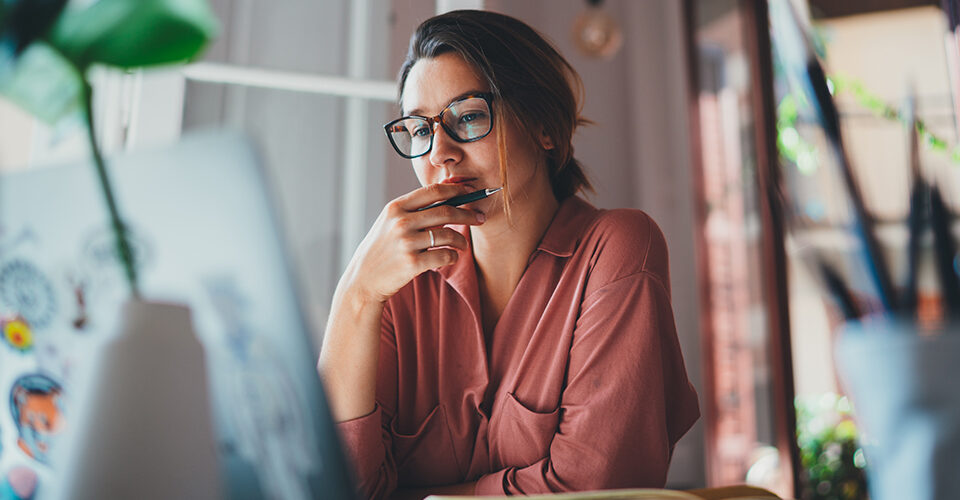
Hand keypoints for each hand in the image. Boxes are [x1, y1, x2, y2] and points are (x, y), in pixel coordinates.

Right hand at [343, 183, 485, 303]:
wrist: (363, 279)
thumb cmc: (381, 249)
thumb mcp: (390, 222)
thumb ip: (413, 209)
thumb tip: (447, 194)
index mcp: (396, 207)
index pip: (433, 191)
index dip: (456, 189)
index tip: (471, 191)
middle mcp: (401, 222)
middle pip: (446, 211)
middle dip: (468, 214)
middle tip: (480, 218)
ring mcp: (406, 243)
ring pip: (448, 235)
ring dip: (462, 240)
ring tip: (463, 244)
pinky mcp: (412, 263)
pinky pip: (445, 256)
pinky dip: (453, 256)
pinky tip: (451, 257)